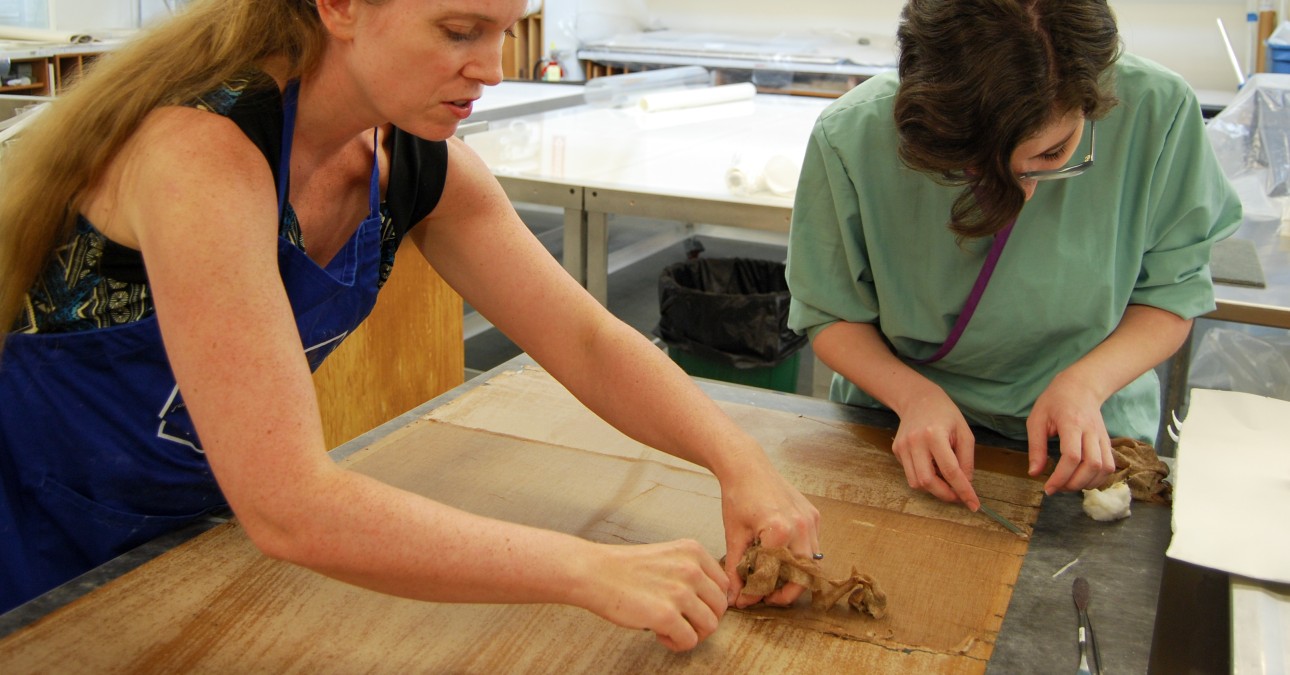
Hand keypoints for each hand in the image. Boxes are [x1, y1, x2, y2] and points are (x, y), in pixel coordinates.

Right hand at [580, 539, 728, 650]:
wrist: (594, 573)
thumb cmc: (626, 568)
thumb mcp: (668, 556)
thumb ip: (691, 572)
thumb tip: (712, 602)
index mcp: (693, 551)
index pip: (723, 584)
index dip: (709, 601)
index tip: (691, 608)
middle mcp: (691, 569)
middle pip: (720, 607)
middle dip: (703, 620)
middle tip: (682, 622)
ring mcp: (680, 592)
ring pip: (710, 626)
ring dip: (692, 633)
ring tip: (671, 629)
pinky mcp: (666, 615)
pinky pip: (689, 640)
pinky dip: (677, 644)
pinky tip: (660, 635)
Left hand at [718, 457, 819, 608]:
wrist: (747, 466)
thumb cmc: (738, 496)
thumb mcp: (733, 535)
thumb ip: (735, 569)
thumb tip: (734, 598)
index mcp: (779, 530)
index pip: (773, 575)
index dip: (759, 592)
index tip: (746, 600)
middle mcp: (801, 526)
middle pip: (801, 575)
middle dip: (785, 591)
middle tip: (765, 597)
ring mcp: (811, 521)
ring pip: (811, 563)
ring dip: (794, 576)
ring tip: (773, 581)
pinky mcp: (814, 516)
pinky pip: (813, 546)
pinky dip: (800, 558)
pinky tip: (781, 559)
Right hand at [890, 387, 979, 508]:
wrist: (918, 399)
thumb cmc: (945, 414)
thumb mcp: (964, 433)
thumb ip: (966, 460)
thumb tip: (966, 484)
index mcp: (934, 435)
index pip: (950, 470)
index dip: (963, 490)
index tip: (973, 505)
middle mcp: (914, 442)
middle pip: (927, 481)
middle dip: (945, 494)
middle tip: (958, 496)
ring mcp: (902, 447)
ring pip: (916, 482)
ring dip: (933, 488)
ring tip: (945, 477)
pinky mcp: (896, 451)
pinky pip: (910, 474)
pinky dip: (924, 477)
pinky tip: (932, 465)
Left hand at [1027, 373, 1115, 494]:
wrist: (1081, 386)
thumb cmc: (1055, 401)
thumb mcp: (1036, 419)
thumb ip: (1036, 447)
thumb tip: (1034, 473)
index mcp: (1071, 423)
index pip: (1072, 456)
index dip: (1061, 476)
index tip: (1048, 488)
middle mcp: (1091, 431)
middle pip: (1092, 465)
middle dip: (1073, 484)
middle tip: (1056, 488)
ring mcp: (1102, 437)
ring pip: (1104, 468)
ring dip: (1086, 484)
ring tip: (1068, 485)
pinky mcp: (1107, 442)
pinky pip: (1109, 467)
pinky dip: (1098, 479)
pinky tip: (1082, 480)